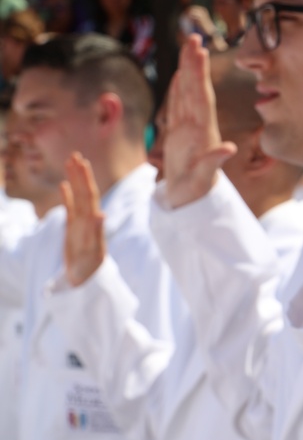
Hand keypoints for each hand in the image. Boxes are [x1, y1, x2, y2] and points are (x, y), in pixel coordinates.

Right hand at [60, 153, 105, 286]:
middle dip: (80, 174)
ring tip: (70, 163)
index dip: (86, 179)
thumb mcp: (95, 254)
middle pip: (84, 192)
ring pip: (77, 198)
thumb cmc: (91, 272)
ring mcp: (81, 224)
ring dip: (74, 180)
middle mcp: (88, 221)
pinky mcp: (73, 231)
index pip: (90, 196)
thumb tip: (101, 214)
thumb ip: (98, 234)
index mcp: (93, 223)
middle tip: (74, 155)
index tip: (82, 163)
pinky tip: (64, 185)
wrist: (86, 284)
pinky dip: (67, 197)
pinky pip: (70, 210)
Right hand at [161, 36, 235, 208]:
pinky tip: (181, 74)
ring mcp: (189, 128)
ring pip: (187, 93)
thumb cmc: (196, 193)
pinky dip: (179, 89)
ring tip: (189, 47)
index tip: (199, 51)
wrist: (190, 203)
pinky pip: (178, 105)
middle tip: (193, 37)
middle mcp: (198, 126)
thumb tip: (229, 148)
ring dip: (189, 70)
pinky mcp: (180, 134)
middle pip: (196, 89)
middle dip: (194, 63)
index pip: (201, 96)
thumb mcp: (204, 179)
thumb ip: (214, 162)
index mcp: (203, 131)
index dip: (199, 73)